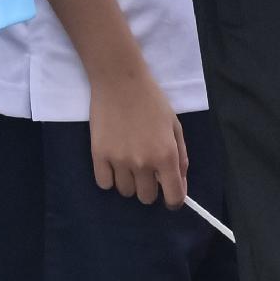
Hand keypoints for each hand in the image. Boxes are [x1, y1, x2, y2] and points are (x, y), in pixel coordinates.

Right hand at [86, 65, 189, 207]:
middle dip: (150, 189)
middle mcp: (143, 163)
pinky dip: (110, 178)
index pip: (173, 197)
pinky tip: (113, 165)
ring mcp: (119, 160)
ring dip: (130, 183)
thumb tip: (179, 184)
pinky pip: (104, 183)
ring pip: (125, 192)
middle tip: (147, 172)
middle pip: (146, 198)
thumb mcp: (175, 127)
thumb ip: (181, 158)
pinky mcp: (98, 154)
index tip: (169, 196)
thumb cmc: (151, 100)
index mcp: (166, 156)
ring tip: (128, 165)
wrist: (119, 80)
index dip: (173, 201)